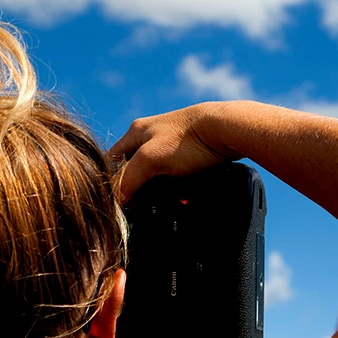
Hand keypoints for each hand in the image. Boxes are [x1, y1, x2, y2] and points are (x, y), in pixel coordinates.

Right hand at [109, 103, 241, 200]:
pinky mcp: (190, 153)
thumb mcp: (150, 159)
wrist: (228, 130)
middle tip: (138, 208)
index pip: (111, 161)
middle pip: (133, 167)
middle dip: (135, 188)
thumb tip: (114, 200)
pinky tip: (179, 198)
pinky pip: (175, 176)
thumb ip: (128, 179)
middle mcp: (151, 135)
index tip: (114, 203)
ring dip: (156, 190)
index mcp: (135, 131)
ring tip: (159, 206)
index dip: (110, 182)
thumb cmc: (188, 140)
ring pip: (155, 173)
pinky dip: (174, 188)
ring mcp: (172, 143)